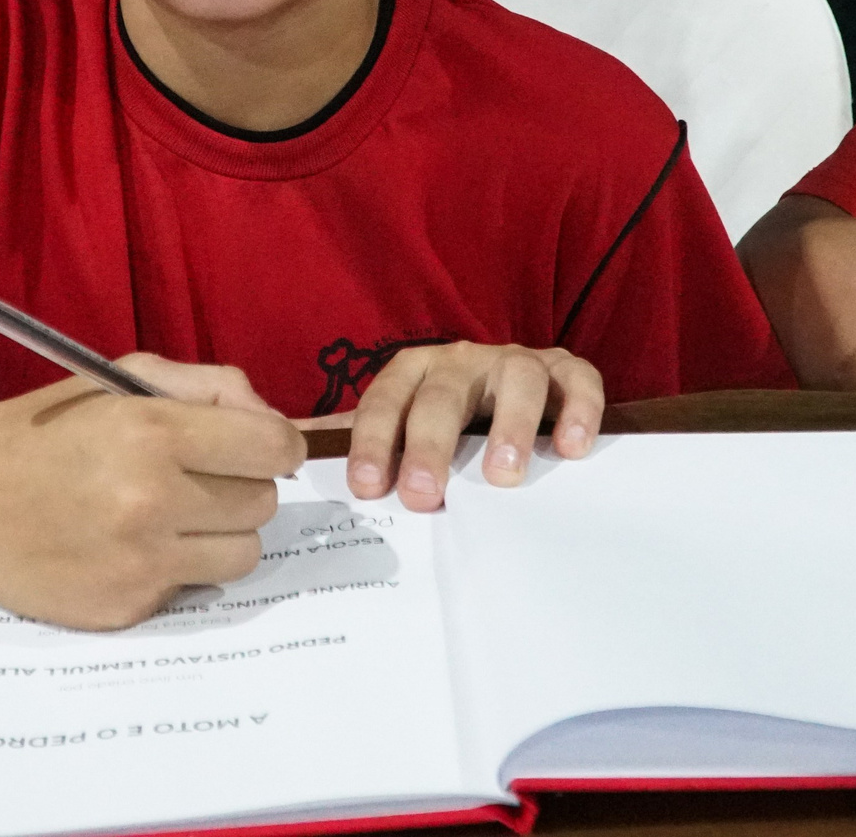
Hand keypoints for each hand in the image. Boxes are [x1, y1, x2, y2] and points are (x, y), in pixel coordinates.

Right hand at [0, 354, 304, 630]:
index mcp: (153, 432)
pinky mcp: (126, 609)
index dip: (272, 446)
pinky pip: (192, 589)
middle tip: (193, 479)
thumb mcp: (119, 380)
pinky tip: (126, 548)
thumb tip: (270, 420)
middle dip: (239, 487)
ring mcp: (139, 562)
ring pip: (242, 555)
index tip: (254, 448)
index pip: (274, 449)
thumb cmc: (41, 432)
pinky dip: (173, 570)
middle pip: (262, 504)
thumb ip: (207, 387)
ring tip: (170, 517)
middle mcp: (151, 500)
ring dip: (218, 535)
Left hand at [344, 342, 603, 511]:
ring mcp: (512, 362)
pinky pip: (576, 377)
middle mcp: (459, 361)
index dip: (371, 443)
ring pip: (514, 378)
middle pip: (441, 394)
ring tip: (503, 475)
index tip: (366, 488)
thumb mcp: (390, 430)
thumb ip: (347, 443)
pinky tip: (572, 448)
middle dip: (429, 445)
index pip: (383, 402)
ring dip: (507, 425)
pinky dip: (577, 406)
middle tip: (424, 495)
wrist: (503, 393)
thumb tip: (278, 455)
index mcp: (409, 373)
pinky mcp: (561, 371)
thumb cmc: (434, 425)